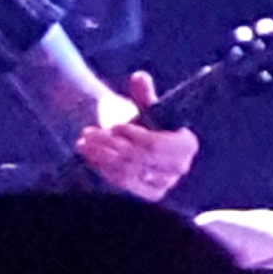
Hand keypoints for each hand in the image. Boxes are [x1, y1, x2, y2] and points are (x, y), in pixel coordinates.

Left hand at [69, 79, 196, 201]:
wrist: (135, 149)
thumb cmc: (142, 126)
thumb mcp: (144, 110)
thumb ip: (144, 95)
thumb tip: (139, 77)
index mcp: (187, 144)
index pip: (157, 145)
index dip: (134, 136)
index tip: (115, 127)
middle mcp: (180, 167)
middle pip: (140, 157)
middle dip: (112, 144)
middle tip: (89, 132)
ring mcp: (164, 184)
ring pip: (129, 170)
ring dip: (103, 156)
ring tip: (85, 142)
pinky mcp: (148, 196)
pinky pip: (123, 184)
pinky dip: (104, 169)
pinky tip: (90, 157)